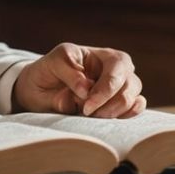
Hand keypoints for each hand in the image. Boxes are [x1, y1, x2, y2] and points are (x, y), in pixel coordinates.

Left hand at [11, 43, 145, 117]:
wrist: (39, 88)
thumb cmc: (48, 70)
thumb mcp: (53, 63)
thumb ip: (69, 73)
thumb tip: (87, 90)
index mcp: (103, 55)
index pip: (117, 67)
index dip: (104, 90)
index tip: (85, 106)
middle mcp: (117, 70)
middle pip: (131, 84)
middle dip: (110, 103)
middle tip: (87, 113)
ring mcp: (121, 88)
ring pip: (133, 99)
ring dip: (115, 111)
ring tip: (92, 117)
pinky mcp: (120, 105)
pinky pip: (135, 108)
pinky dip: (127, 115)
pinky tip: (111, 119)